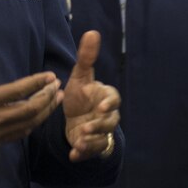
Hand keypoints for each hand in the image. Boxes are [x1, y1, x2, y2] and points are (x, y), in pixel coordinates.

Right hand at [0, 59, 62, 153]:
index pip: (18, 91)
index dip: (37, 82)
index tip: (50, 76)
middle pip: (30, 109)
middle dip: (47, 97)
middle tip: (57, 86)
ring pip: (29, 124)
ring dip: (46, 111)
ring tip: (56, 99)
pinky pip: (20, 134)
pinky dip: (32, 124)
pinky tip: (38, 116)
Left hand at [63, 30, 120, 161]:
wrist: (74, 117)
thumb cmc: (80, 94)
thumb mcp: (79, 76)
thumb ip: (86, 58)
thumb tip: (92, 32)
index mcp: (106, 97)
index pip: (113, 99)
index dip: (109, 104)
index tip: (100, 107)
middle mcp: (107, 116)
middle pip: (110, 123)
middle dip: (99, 126)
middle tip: (85, 128)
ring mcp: (101, 132)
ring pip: (103, 139)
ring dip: (92, 142)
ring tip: (79, 142)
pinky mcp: (92, 146)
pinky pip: (92, 152)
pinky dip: (83, 154)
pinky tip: (73, 155)